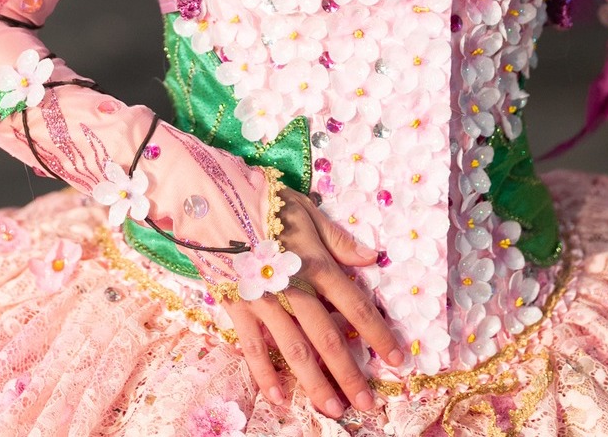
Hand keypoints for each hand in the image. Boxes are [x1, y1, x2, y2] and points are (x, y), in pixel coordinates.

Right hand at [224, 189, 401, 421]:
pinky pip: (253, 346)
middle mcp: (293, 287)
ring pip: (294, 349)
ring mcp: (264, 300)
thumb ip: (337, 238)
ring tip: (333, 409)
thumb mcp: (305, 209)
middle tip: (368, 403)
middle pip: (328, 337)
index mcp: (315, 263)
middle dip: (350, 373)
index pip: (355, 306)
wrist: (208, 197)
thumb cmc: (261, 199)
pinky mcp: (237, 306)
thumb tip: (370, 257)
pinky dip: (265, 374)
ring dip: (316, 382)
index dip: (379, 334)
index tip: (400, 360)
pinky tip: (280, 397)